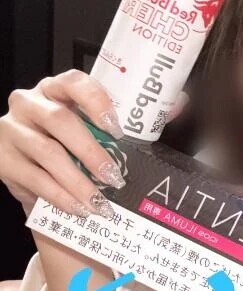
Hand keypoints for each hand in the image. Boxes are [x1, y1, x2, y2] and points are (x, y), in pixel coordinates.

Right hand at [0, 69, 188, 217]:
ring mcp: (11, 130)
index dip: (96, 102)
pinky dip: (61, 197)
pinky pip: (34, 179)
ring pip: (46, 153)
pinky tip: (80, 208)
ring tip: (100, 201)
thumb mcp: (99, 127)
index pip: (73, 82)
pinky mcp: (2, 159)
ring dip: (77, 181)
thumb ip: (135, 115)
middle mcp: (30, 102)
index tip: (117, 128)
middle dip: (91, 150)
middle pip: (60, 121)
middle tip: (115, 175)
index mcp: (57, 88)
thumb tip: (178, 103)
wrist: (37, 169)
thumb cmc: (76, 142)